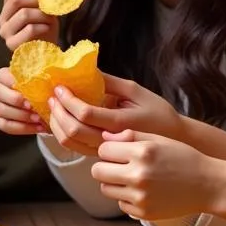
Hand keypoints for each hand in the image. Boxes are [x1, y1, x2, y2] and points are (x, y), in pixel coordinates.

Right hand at [0, 0, 58, 51]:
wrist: (48, 52)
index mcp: (8, 8)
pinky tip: (47, 28)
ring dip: (43, 14)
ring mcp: (6, 33)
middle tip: (52, 2)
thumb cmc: (45, 28)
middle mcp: (3, 19)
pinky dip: (42, 26)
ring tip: (51, 18)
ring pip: (24, 14)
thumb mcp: (44, 7)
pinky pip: (29, 29)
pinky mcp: (13, 45)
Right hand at [0, 66, 47, 136]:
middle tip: (31, 105)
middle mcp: (2, 90)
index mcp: (10, 76)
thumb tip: (40, 60)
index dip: (10, 80)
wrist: (56, 110)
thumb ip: (43, 67)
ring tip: (37, 117)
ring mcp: (1, 106)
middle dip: (14, 99)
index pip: (1, 74)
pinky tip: (36, 126)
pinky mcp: (4, 121)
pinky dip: (20, 127)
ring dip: (19, 114)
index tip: (26, 88)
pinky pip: (3, 124)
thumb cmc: (49, 91)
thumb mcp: (50, 76)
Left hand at [41, 74, 181, 155]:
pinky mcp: (101, 156)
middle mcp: (111, 142)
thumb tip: (85, 69)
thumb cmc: (158, 113)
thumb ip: (110, 82)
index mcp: (121, 123)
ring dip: (55, 124)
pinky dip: (62, 133)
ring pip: (70, 143)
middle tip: (51, 96)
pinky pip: (75, 148)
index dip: (67, 100)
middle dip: (57, 111)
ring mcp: (105, 152)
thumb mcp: (137, 92)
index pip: (85, 114)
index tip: (59, 86)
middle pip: (72, 131)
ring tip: (53, 106)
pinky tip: (60, 119)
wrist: (173, 143)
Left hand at [91, 129, 224, 219]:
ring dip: (114, 183)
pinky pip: (121, 204)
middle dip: (105, 167)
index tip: (120, 151)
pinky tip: (144, 191)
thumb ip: (130, 136)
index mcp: (142, 152)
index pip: (103, 150)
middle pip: (97, 171)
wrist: (208, 185)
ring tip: (132, 178)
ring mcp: (140, 196)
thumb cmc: (183, 157)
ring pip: (105, 189)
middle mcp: (139, 175)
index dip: (110, 150)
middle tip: (120, 166)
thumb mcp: (159, 139)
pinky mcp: (144, 213)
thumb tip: (104, 138)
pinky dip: (128, 198)